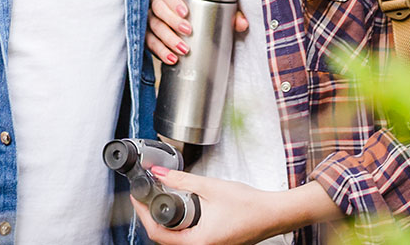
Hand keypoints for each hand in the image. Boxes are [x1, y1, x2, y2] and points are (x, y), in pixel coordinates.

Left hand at [130, 168, 338, 244]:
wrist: (273, 213)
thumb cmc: (249, 205)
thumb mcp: (210, 187)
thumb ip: (182, 179)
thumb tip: (159, 172)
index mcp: (198, 241)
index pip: (158, 234)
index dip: (143, 214)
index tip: (136, 197)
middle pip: (163, 239)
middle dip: (151, 217)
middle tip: (144, 196)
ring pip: (175, 239)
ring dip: (163, 221)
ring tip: (157, 199)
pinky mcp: (212, 243)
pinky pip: (187, 238)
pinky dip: (177, 224)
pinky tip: (177, 208)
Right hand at [147, 0, 248, 64]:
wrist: (192, 25)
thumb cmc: (203, 12)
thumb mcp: (218, 10)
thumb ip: (231, 14)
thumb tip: (242, 24)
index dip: (173, 1)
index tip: (185, 12)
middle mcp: (158, 5)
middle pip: (158, 9)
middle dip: (172, 21)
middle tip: (188, 32)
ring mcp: (152, 21)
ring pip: (153, 27)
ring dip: (167, 40)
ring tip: (182, 51)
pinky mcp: (149, 36)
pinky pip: (149, 43)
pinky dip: (160, 52)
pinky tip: (171, 59)